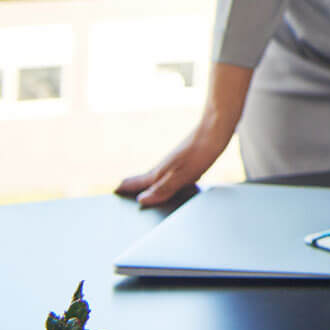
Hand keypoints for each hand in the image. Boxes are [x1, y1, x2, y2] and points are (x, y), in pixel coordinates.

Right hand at [115, 121, 233, 206]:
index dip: (126, 188)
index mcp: (161, 172)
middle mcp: (164, 167)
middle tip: (120, 189)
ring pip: (157, 175)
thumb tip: (142, 200)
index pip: (138, 182)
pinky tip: (171, 179)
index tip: (113, 191)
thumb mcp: (183, 175)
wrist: (216, 129)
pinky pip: (170, 172)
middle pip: (144, 178)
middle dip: (132, 185)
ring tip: (140, 188)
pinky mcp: (186, 159)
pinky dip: (164, 178)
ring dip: (147, 182)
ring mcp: (175, 162)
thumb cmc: (201, 152)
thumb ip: (163, 188)